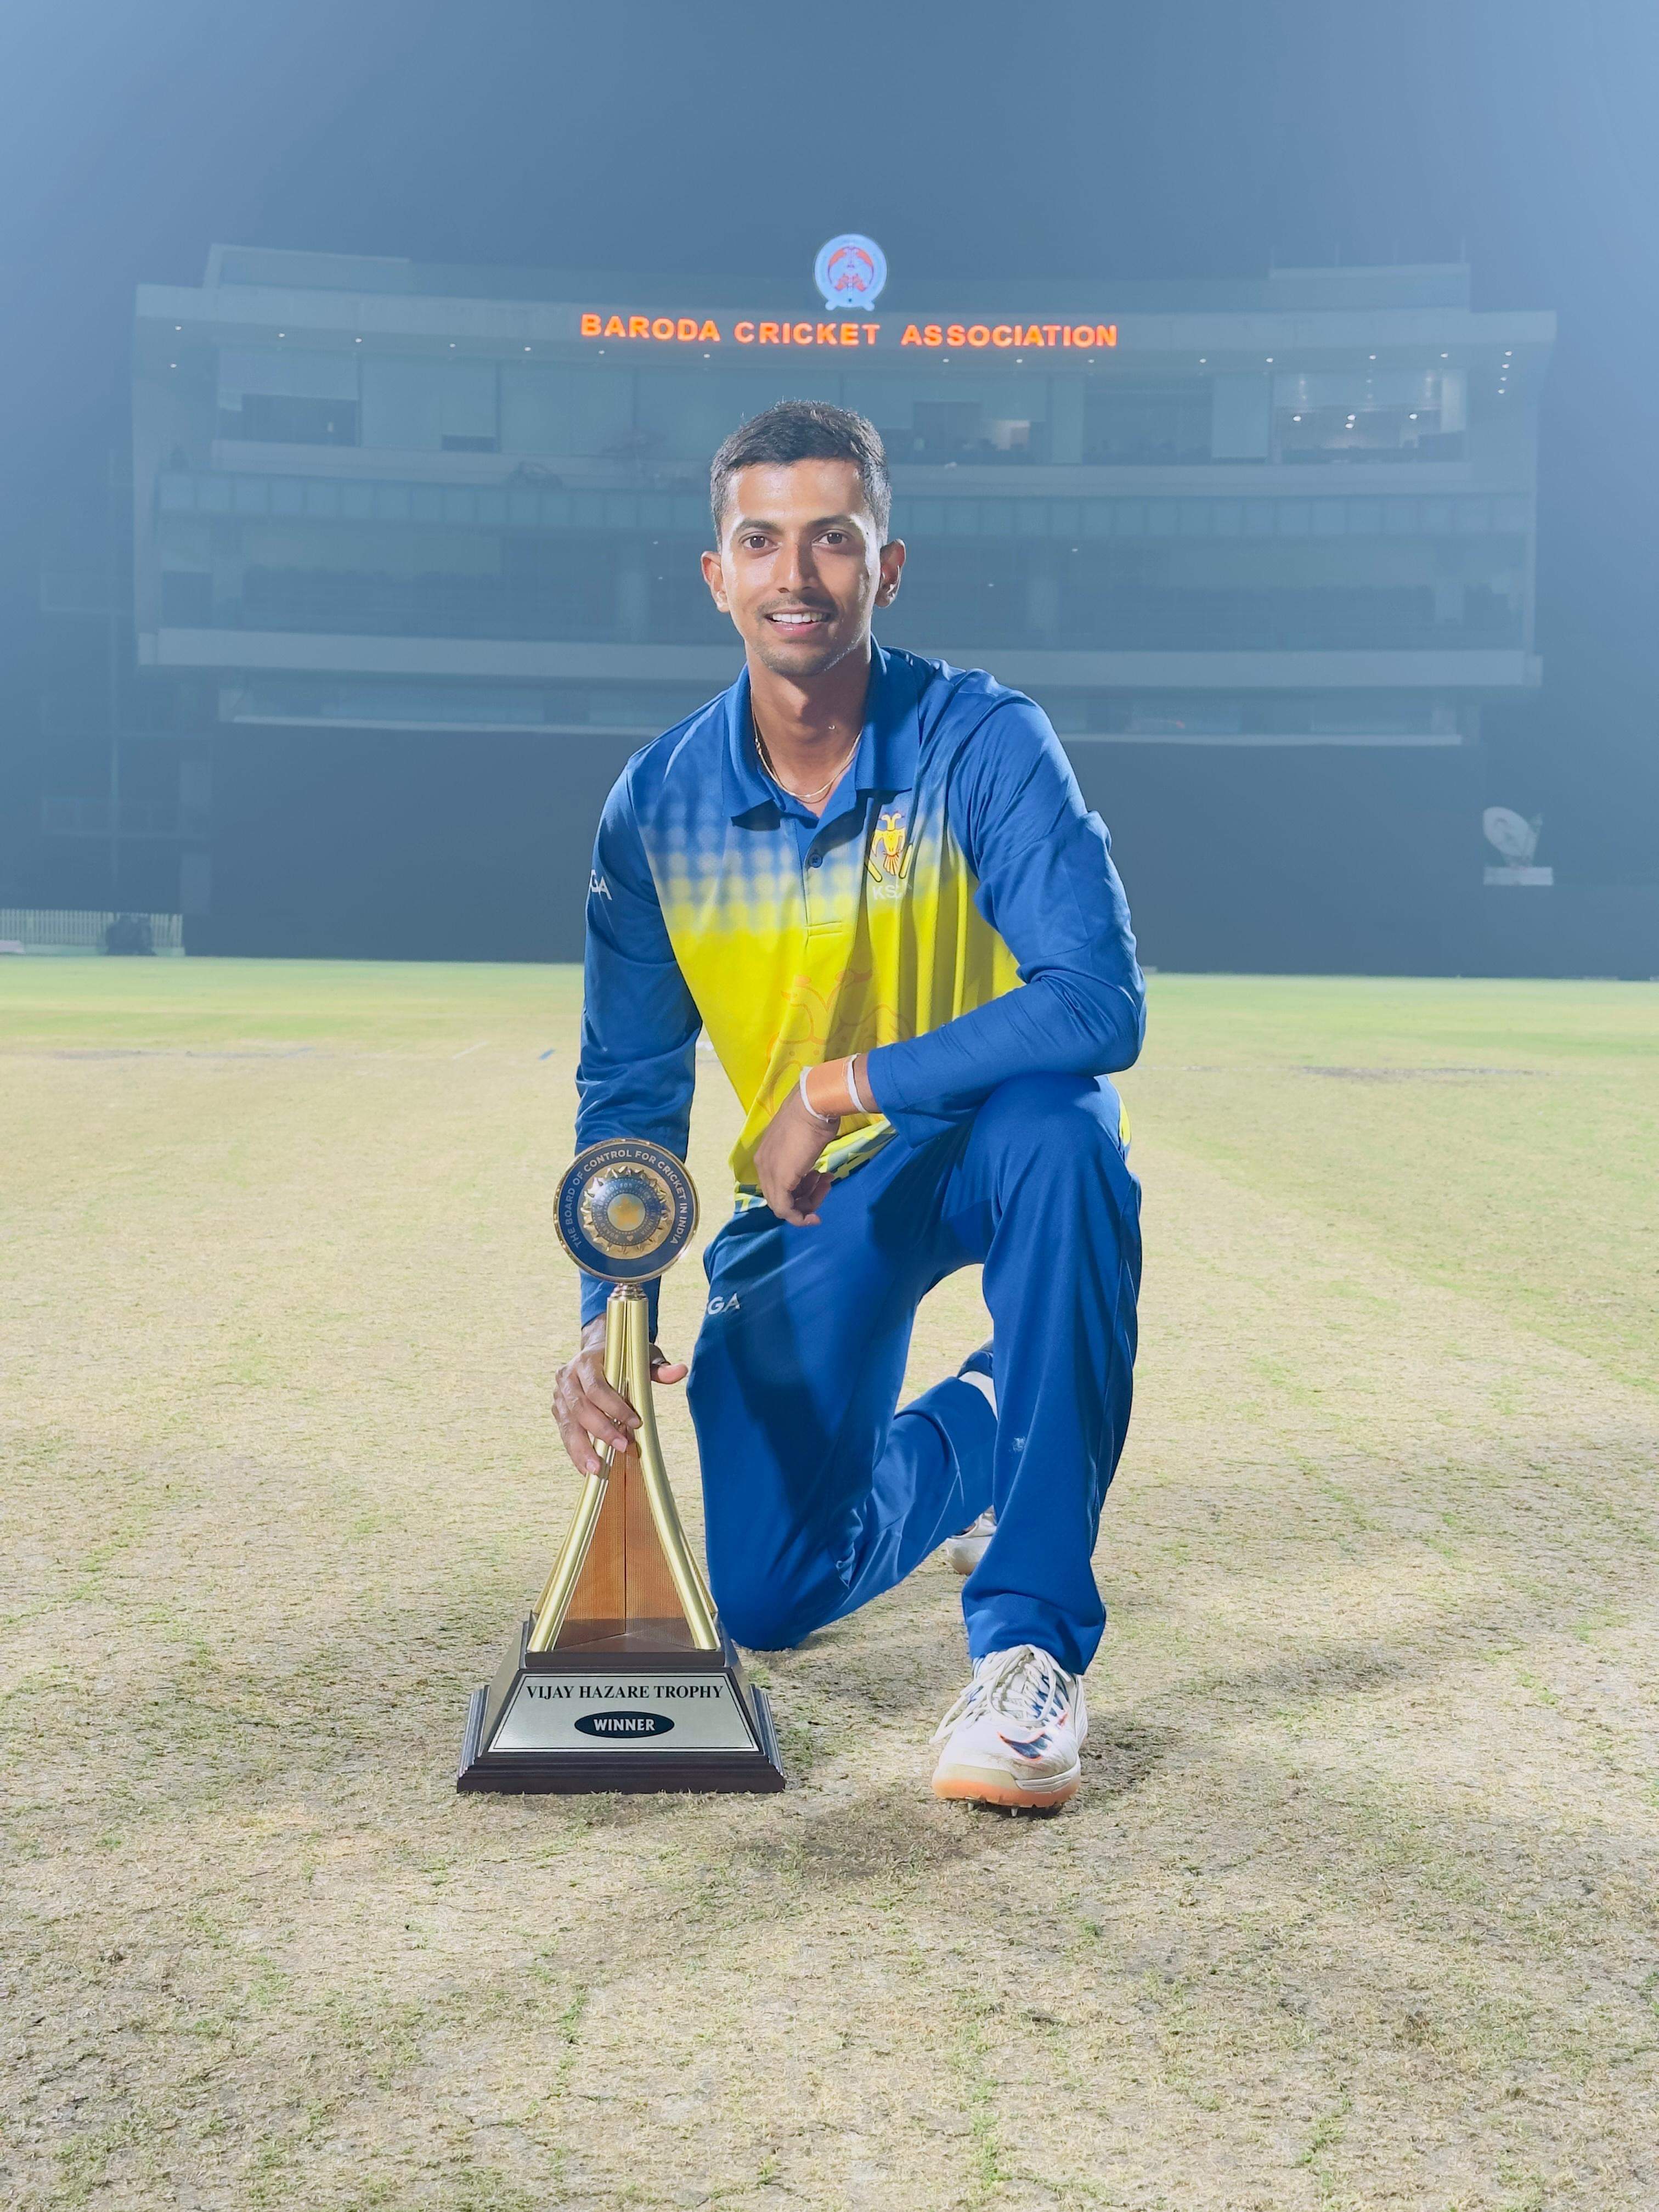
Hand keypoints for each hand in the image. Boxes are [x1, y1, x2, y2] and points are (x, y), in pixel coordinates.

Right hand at [551, 1317, 686, 1475]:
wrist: (597, 1350)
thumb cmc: (623, 1356)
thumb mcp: (642, 1356)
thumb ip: (659, 1367)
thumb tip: (681, 1371)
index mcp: (586, 1361)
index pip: (597, 1388)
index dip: (615, 1407)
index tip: (636, 1423)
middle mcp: (567, 1377)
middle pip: (580, 1408)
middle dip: (601, 1430)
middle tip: (621, 1446)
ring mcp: (559, 1394)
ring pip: (568, 1424)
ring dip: (582, 1448)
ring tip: (596, 1469)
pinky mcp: (558, 1410)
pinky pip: (565, 1433)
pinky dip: (575, 1452)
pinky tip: (586, 1468)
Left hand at [753, 1084, 835, 1226]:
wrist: (813, 1106)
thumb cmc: (813, 1117)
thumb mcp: (803, 1141)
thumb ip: (800, 1158)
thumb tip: (808, 1170)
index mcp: (765, 1155)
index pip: (776, 1184)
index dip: (799, 1190)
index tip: (820, 1183)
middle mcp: (762, 1166)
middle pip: (780, 1197)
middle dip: (805, 1197)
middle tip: (825, 1184)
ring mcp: (769, 1173)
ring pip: (784, 1206)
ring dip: (809, 1201)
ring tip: (826, 1182)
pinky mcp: (780, 1180)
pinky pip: (786, 1210)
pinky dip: (802, 1216)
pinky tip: (817, 1212)